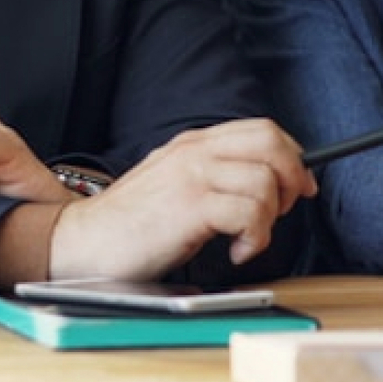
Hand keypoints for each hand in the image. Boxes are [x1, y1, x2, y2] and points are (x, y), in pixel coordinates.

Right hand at [49, 118, 317, 279]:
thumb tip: (267, 183)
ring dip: (269, 218)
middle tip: (282, 211)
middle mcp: (195, 151)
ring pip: (265, 180)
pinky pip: (249, 212)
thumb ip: (213, 175)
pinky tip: (236, 252)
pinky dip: (255, 238)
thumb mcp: (175, 183)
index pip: (262, 129)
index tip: (300, 186)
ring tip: (247, 239)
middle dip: (292, 177)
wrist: (81, 244)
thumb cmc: (130, 224)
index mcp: (194, 143)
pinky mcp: (190, 205)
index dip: (292, 156)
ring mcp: (192, 175)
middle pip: (272, 142)